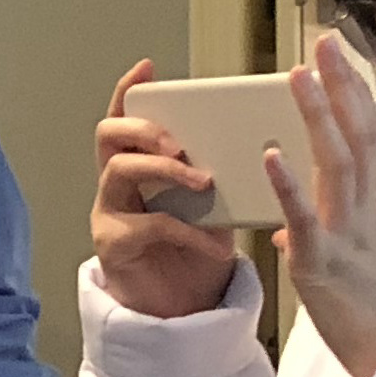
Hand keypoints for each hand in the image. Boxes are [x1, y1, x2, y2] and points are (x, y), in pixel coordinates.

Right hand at [90, 60, 242, 323]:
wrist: (185, 308)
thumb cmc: (199, 250)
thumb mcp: (213, 203)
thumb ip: (219, 170)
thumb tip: (265, 138)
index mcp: (141, 164)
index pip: (126, 117)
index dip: (130, 91)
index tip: (148, 68)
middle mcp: (116, 183)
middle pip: (109, 135)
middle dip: (145, 130)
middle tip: (180, 140)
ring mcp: (110, 212)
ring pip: (119, 171)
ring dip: (163, 170)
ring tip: (202, 182)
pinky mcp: (114, 245)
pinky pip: (148, 226)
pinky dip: (188, 231)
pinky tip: (216, 243)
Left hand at [271, 40, 375, 376]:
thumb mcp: (366, 254)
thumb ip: (335, 226)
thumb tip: (297, 222)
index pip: (369, 136)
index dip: (355, 94)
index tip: (340, 58)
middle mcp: (368, 210)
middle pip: (356, 136)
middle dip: (339, 88)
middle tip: (320, 45)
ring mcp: (347, 233)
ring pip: (334, 164)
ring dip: (316, 117)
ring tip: (297, 77)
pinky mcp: (322, 263)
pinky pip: (304, 218)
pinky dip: (288, 185)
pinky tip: (271, 155)